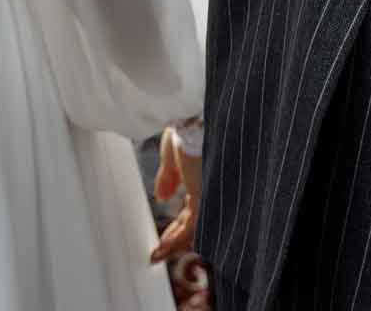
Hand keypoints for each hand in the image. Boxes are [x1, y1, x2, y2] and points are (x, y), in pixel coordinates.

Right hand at [150, 125, 201, 261]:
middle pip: (196, 217)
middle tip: (160, 250)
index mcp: (204, 170)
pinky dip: (177, 240)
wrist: (195, 115)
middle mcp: (212, 182)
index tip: (165, 232)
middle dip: (176, 235)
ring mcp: (212, 189)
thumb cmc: (187, 122)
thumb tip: (162, 197)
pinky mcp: (207, 195)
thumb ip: (169, 174)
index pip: (194, 203)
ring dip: (175, 242)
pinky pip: (194, 225)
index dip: (179, 219)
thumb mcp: (172, 148)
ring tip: (158, 254)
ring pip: (197, 225)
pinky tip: (162, 248)